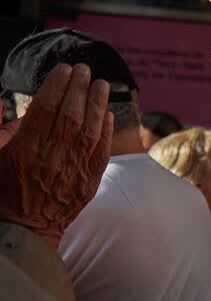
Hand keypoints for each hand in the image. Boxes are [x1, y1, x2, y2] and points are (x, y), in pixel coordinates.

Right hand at [0, 63, 112, 249]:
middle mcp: (53, 159)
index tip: (63, 69)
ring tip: (102, 85)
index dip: (56, 85)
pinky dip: (107, 133)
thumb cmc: (0, 191)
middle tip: (84, 69)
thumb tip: (2, 100)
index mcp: (25, 150)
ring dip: (98, 105)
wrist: (21, 231)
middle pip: (71, 116)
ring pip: (91, 131)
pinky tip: (108, 115)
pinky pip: (101, 153)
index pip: (45, 109)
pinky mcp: (88, 184)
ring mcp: (74, 172)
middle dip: (79, 89)